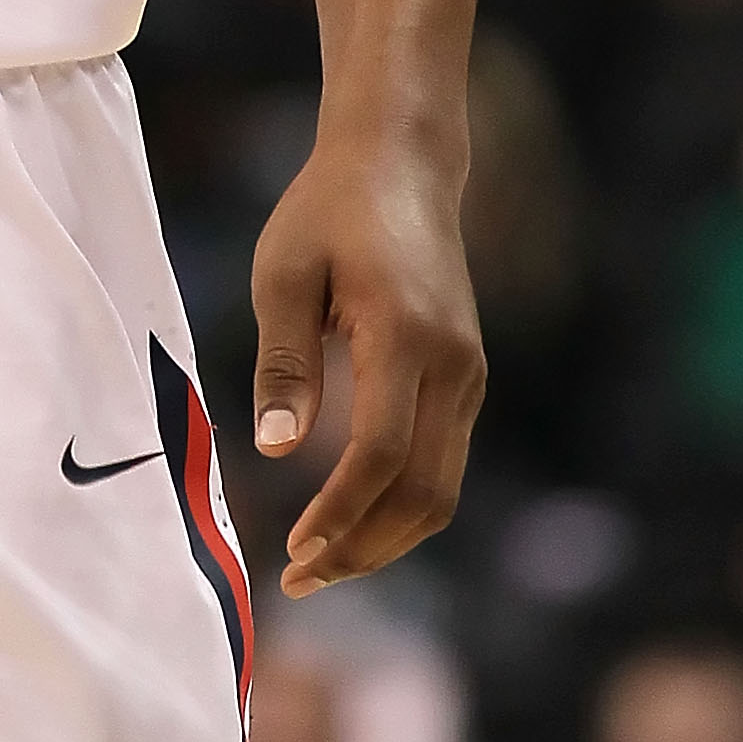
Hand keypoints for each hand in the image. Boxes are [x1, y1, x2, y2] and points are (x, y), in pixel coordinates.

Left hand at [248, 126, 483, 594]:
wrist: (401, 162)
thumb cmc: (327, 210)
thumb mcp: (284, 272)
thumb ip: (283, 361)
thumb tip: (273, 451)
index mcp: (405, 336)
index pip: (381, 455)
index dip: (339, 512)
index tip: (292, 550)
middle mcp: (453, 365)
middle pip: (425, 492)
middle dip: (364, 548)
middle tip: (299, 578)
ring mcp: (468, 374)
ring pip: (442, 489)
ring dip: (384, 538)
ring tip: (319, 564)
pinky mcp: (465, 378)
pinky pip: (443, 463)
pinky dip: (400, 505)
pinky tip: (350, 519)